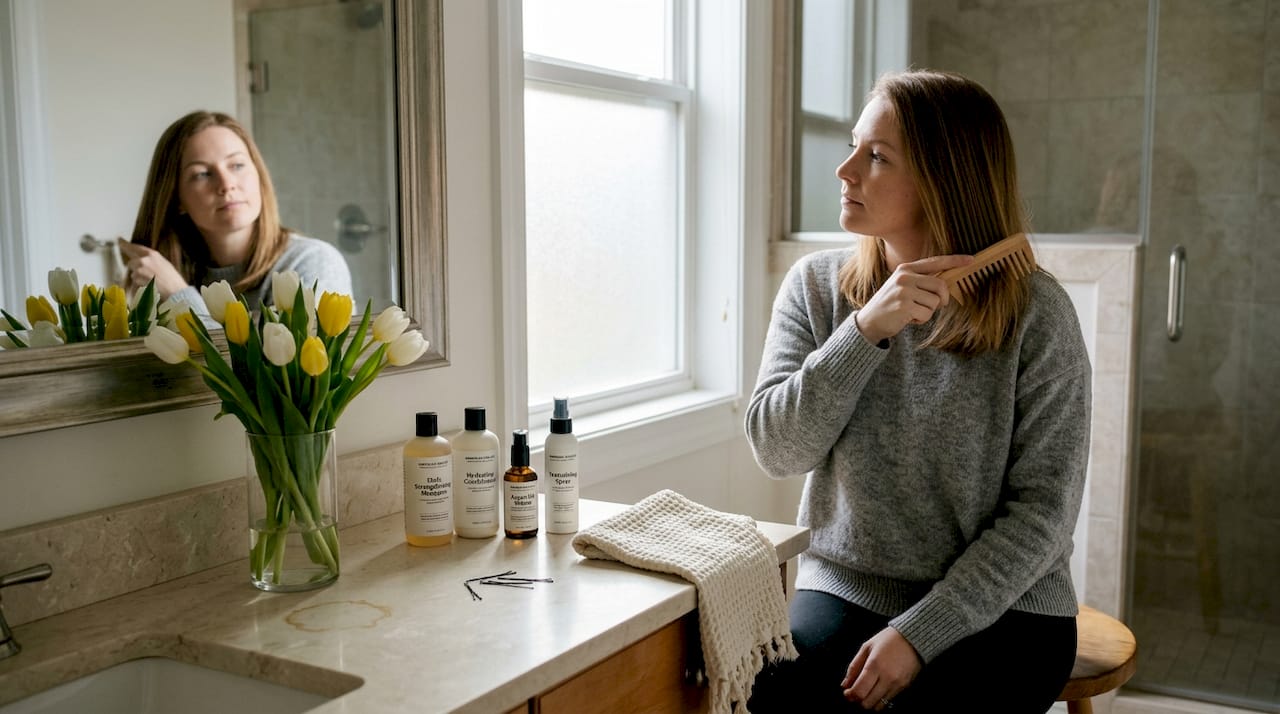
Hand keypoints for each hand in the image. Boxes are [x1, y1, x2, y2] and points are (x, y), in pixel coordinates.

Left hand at [118, 238, 188, 298]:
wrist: (175, 290)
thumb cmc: (172, 279)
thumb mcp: (164, 263)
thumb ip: (152, 260)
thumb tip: (143, 260)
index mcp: (152, 254)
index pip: (135, 247)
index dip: (126, 244)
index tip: (119, 240)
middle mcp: (144, 260)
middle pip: (132, 262)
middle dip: (137, 268)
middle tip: (147, 274)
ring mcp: (139, 269)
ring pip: (133, 272)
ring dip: (139, 277)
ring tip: (151, 281)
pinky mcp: (137, 279)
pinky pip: (135, 281)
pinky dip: (140, 283)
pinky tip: (149, 285)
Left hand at [841, 627, 921, 709]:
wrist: (914, 638)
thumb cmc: (888, 640)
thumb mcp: (867, 647)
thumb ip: (854, 667)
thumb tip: (845, 684)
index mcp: (874, 665)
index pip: (859, 691)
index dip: (850, 696)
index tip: (847, 692)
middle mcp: (887, 678)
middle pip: (867, 703)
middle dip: (858, 700)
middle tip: (856, 692)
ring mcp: (897, 684)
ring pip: (878, 706)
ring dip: (869, 702)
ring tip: (867, 692)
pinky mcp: (905, 687)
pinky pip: (889, 701)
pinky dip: (880, 700)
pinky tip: (877, 690)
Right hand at [853, 254, 972, 343]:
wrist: (870, 321)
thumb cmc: (890, 305)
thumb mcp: (903, 287)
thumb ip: (921, 281)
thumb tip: (946, 284)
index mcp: (905, 269)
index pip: (935, 262)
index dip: (954, 261)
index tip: (971, 260)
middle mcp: (904, 276)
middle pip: (940, 285)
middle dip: (942, 299)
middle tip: (937, 305)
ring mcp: (903, 290)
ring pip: (934, 302)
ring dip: (927, 312)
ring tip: (912, 312)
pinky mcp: (904, 305)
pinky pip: (927, 314)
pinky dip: (921, 320)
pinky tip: (908, 319)